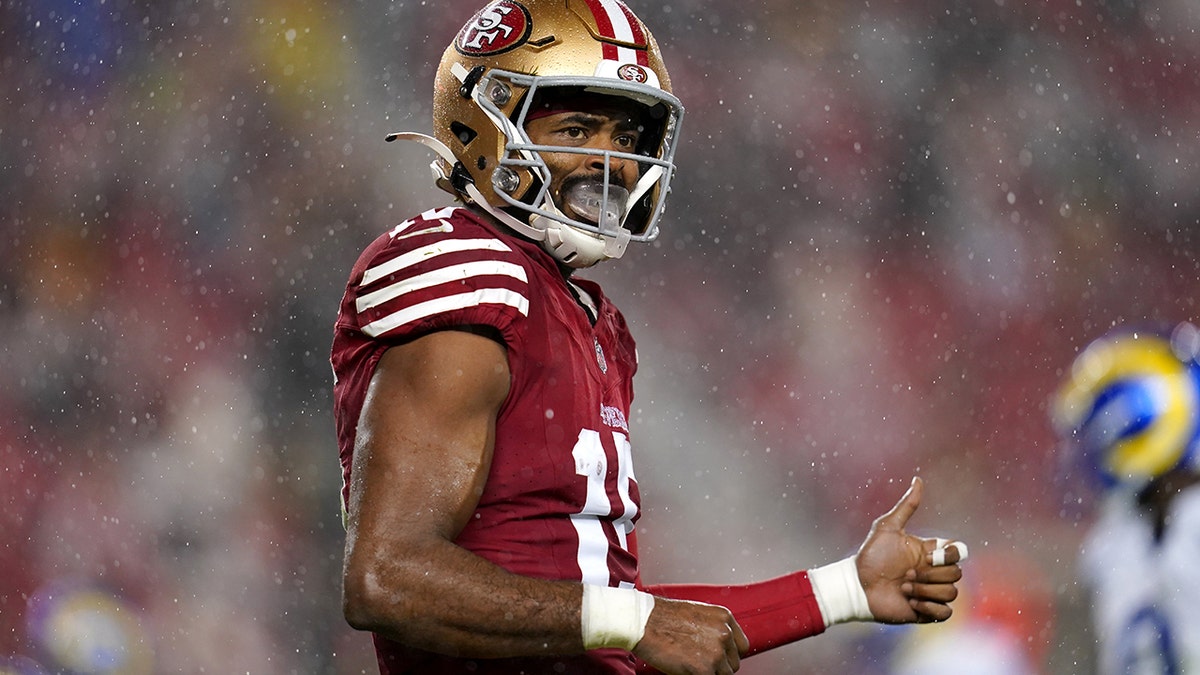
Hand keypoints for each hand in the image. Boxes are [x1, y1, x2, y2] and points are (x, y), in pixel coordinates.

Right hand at [633, 597, 748, 674]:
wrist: (643, 622)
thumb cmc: (662, 617)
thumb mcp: (697, 614)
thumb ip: (712, 629)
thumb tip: (719, 648)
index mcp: (724, 618)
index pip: (741, 646)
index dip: (729, 654)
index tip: (720, 658)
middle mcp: (724, 634)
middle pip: (733, 663)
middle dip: (719, 666)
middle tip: (700, 662)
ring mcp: (716, 652)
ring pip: (723, 674)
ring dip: (709, 672)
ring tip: (690, 663)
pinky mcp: (705, 669)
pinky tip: (685, 668)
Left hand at [854, 477, 962, 623]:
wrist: (857, 586)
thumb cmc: (870, 556)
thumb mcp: (887, 527)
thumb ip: (906, 506)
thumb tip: (918, 479)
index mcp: (928, 553)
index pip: (957, 552)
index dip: (950, 555)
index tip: (930, 555)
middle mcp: (932, 573)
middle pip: (957, 573)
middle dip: (931, 575)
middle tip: (907, 574)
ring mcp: (931, 593)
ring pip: (952, 593)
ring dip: (926, 591)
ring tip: (904, 589)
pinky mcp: (927, 612)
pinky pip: (946, 612)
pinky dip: (930, 608)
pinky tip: (911, 603)